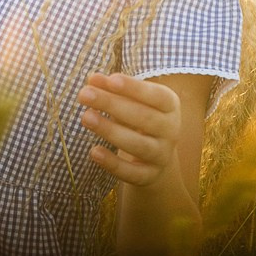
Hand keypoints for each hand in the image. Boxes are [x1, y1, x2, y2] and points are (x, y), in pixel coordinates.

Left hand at [77, 72, 181, 186]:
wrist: (155, 159)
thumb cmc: (139, 120)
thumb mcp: (131, 101)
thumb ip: (113, 89)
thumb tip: (93, 79)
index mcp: (170, 106)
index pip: (156, 95)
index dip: (134, 88)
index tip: (111, 80)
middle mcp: (171, 130)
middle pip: (144, 117)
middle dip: (112, 104)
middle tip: (84, 94)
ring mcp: (162, 155)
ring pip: (139, 145)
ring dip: (110, 131)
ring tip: (86, 117)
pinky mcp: (149, 176)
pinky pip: (132, 172)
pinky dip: (113, 164)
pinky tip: (94, 152)